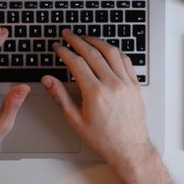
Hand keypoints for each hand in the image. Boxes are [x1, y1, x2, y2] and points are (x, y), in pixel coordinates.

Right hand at [41, 29, 181, 183]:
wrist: (129, 148)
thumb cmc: (104, 138)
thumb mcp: (76, 120)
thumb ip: (61, 96)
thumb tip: (48, 80)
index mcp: (95, 93)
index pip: (77, 63)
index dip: (65, 52)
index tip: (58, 47)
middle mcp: (112, 85)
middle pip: (93, 53)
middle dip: (77, 40)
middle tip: (68, 34)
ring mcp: (126, 83)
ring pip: (111, 52)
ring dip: (97, 41)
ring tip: (86, 37)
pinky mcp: (135, 85)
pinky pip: (126, 60)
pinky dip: (114, 51)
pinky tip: (107, 49)